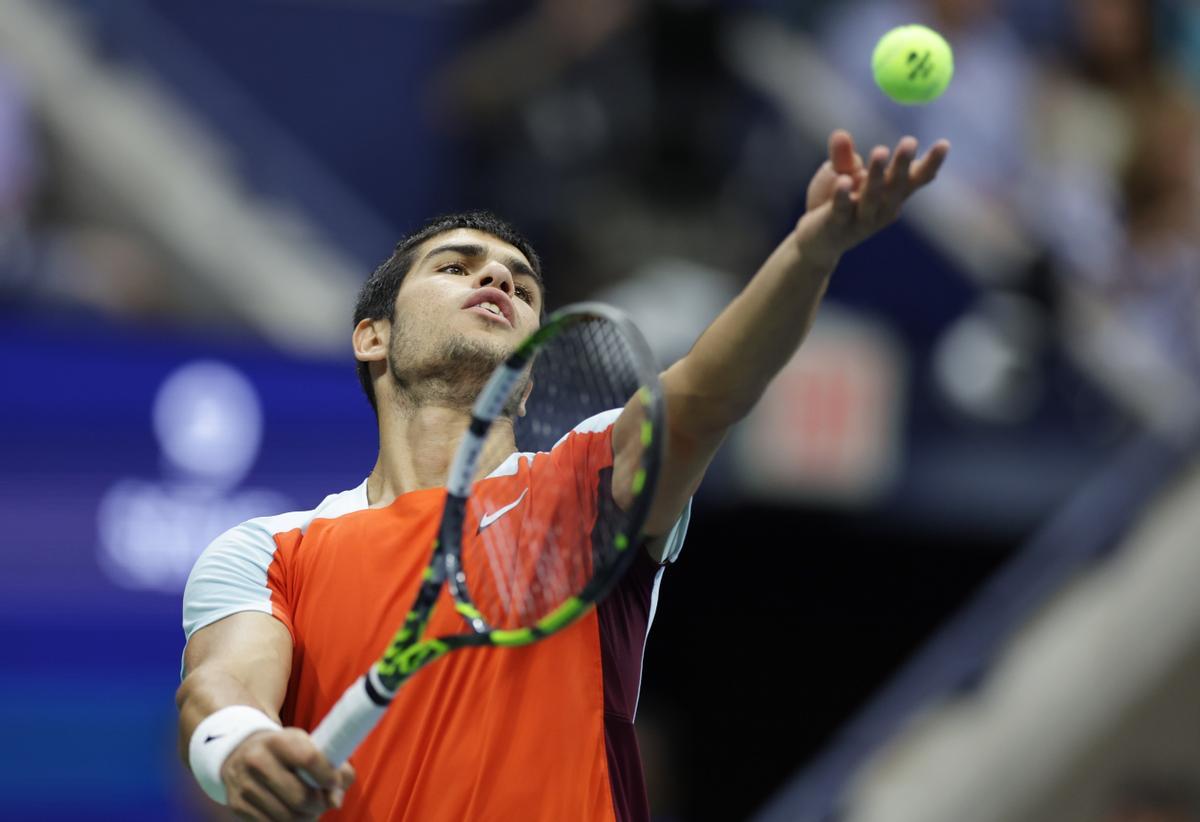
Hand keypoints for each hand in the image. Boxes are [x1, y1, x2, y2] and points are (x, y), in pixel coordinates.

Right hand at [220, 728, 356, 820]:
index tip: (335, 783)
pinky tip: (293, 815)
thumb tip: (335, 801)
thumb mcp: (306, 745)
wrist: (240, 753)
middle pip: (300, 797)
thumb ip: (332, 766)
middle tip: (324, 802)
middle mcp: (257, 761)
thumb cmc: (284, 751)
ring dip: (306, 818)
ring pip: (287, 817)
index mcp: (278, 741)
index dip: (328, 776)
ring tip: (310, 810)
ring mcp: (245, 785)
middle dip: (319, 805)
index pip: (309, 760)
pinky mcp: (238, 806)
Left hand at [793, 129, 949, 266]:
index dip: (930, 164)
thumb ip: (843, 157)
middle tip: (910, 141)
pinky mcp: (836, 227)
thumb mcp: (840, 176)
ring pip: (871, 198)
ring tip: (881, 151)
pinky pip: (841, 209)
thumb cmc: (834, 205)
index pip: (914, 179)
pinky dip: (843, 196)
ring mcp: (860, 221)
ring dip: (877, 176)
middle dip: (902, 164)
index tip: (944, 144)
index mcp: (890, 195)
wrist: (815, 244)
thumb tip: (840, 133)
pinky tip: (843, 181)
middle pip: (895, 186)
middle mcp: (881, 210)